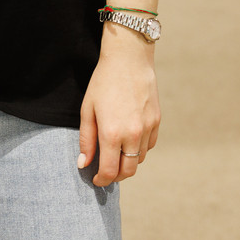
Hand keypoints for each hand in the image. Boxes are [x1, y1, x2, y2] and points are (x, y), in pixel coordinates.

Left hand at [77, 29, 160, 187]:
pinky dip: (140, 149)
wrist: (128, 59)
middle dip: (116, 176)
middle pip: (128, 171)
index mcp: (112, 133)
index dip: (102, 180)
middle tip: (106, 172)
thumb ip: (86, 140)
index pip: (110, 171)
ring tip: (116, 153)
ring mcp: (147, 128)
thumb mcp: (87, 109)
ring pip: (140, 159)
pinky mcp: (156, 121)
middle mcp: (133, 135)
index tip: (96, 179)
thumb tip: (83, 164)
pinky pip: (150, 145)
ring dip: (128, 162)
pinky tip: (129, 140)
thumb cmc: (103, 82)